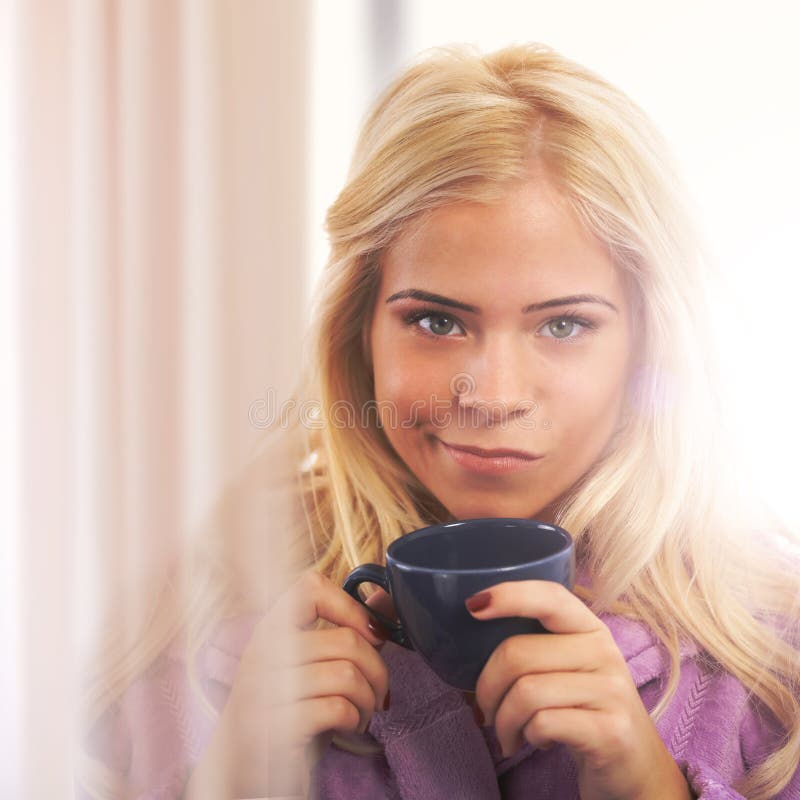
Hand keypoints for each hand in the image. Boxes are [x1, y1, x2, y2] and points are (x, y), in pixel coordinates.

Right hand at [184, 570, 389, 798]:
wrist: (240, 772)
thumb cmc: (283, 713)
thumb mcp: (309, 668)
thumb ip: (341, 633)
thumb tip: (384, 599)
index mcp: (270, 630)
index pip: (310, 587)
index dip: (351, 606)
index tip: (370, 634)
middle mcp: (263, 653)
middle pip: (346, 640)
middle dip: (377, 670)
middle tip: (379, 692)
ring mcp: (266, 690)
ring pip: (348, 674)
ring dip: (369, 698)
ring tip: (363, 711)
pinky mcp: (278, 726)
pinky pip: (337, 708)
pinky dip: (356, 718)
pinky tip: (350, 726)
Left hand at [468, 581, 693, 799]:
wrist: (637, 769)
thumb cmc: (585, 711)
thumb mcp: (568, 668)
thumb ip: (535, 647)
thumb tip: (475, 635)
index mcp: (589, 628)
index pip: (549, 596)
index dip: (509, 595)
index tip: (473, 606)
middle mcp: (604, 651)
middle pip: (518, 654)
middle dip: (487, 687)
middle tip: (486, 711)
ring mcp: (610, 691)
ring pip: (525, 692)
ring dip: (503, 721)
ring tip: (509, 734)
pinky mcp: (609, 731)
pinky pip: (543, 723)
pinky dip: (528, 737)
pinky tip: (538, 742)